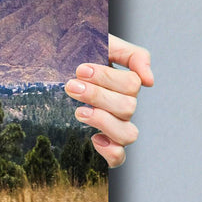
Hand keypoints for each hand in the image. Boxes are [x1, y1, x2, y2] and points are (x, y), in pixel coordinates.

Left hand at [65, 34, 153, 168]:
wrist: (52, 65)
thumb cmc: (78, 54)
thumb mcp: (104, 44)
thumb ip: (132, 55)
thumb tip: (150, 81)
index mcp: (125, 84)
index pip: (132, 84)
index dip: (107, 77)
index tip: (80, 69)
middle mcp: (123, 107)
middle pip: (128, 107)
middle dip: (97, 96)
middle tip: (71, 86)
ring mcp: (115, 127)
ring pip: (128, 134)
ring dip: (103, 121)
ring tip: (79, 112)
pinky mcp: (103, 144)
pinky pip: (118, 158)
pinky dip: (110, 151)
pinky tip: (93, 138)